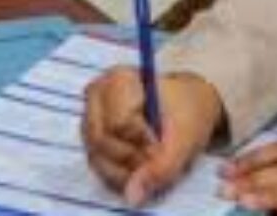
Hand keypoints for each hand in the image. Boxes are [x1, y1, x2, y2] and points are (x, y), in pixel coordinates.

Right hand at [80, 67, 222, 206]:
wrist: (187, 108)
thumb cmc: (186, 112)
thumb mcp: (184, 138)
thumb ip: (161, 166)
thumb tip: (133, 196)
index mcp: (117, 81)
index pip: (119, 124)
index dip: (141, 143)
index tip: (162, 146)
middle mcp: (95, 97)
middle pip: (102, 142)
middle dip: (131, 160)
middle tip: (158, 160)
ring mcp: (89, 119)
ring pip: (96, 157)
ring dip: (125, 172)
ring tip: (152, 166)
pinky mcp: (91, 139)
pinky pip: (98, 165)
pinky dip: (120, 175)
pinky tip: (140, 170)